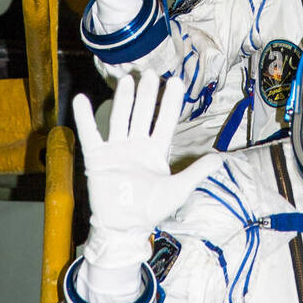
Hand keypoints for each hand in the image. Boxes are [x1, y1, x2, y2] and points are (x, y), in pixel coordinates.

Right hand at [73, 70, 222, 265]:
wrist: (124, 228)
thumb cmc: (151, 210)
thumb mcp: (179, 189)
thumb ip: (197, 172)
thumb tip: (221, 158)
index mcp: (155, 150)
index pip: (165, 120)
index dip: (170, 102)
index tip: (176, 82)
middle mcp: (136, 145)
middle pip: (143, 113)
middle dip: (147, 94)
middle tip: (150, 74)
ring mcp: (116, 149)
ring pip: (121, 118)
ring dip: (124, 100)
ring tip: (128, 80)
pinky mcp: (97, 158)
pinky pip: (91, 134)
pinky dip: (85, 117)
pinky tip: (82, 99)